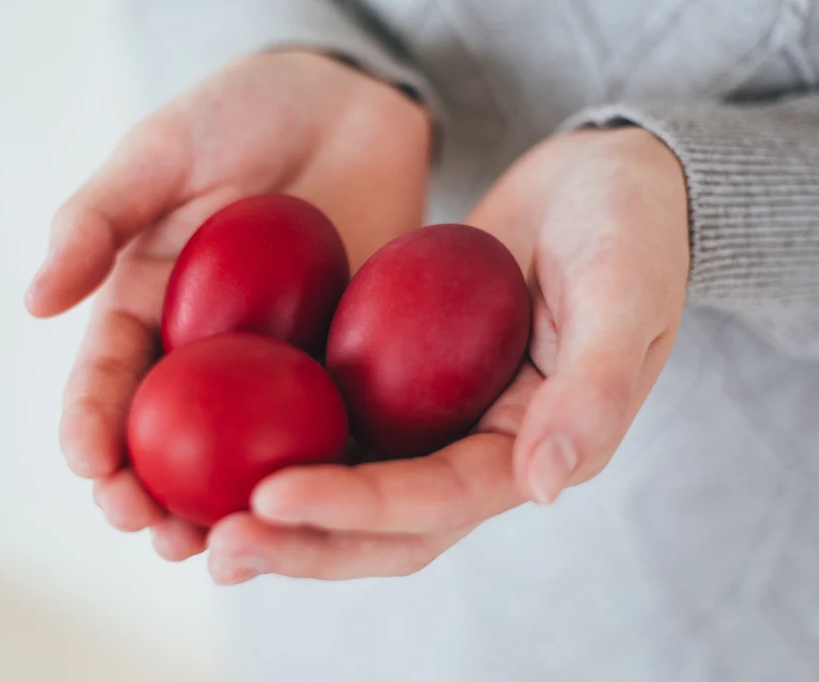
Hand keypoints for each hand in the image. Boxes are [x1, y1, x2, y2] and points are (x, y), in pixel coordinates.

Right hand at [24, 52, 430, 559]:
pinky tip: (310, 512)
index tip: (88, 467)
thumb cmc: (241, 113)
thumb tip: (33, 301)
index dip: (90, 427)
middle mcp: (201, 349)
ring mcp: (272, 364)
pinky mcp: (339, 363)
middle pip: (168, 438)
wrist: (346, 103)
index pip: (107, 379)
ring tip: (213, 551)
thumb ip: (98, 217)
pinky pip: (324, 427)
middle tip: (147, 529)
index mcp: (146, 305)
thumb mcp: (160, 153)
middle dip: (148, 493)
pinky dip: (312, 475)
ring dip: (222, 509)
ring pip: (239, 455)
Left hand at [210, 127, 689, 584]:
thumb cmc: (629, 228)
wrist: (603, 185)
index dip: (356, 507)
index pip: (438, 499)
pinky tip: (214, 444)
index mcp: (538, 448)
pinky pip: (338, 426)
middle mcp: (481, 452)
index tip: (270, 496)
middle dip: (302, 543)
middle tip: (215, 546)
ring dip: (280, 515)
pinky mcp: (405, 385)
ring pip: (352, 489)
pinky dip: (281, 445)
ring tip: (194, 527)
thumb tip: (543, 488)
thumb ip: (596, 388)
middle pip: (383, 525)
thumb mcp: (626, 291)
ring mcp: (439, 422)